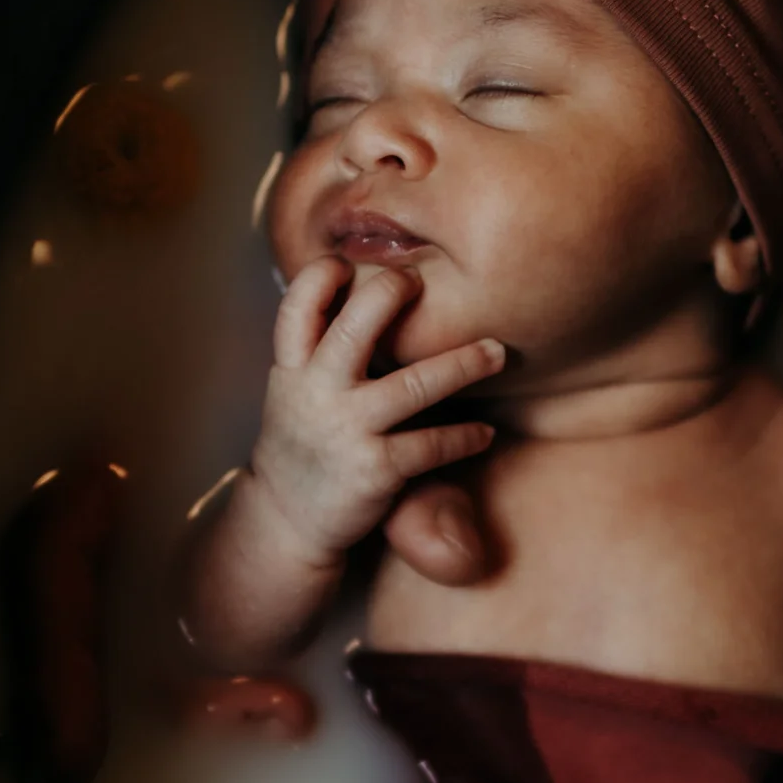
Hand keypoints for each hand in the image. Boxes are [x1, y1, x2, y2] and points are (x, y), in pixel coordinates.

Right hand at [252, 258, 502, 568]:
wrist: (285, 521)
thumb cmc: (305, 441)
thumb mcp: (295, 388)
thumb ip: (321, 347)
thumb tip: (368, 290)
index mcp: (291, 367)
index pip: (298, 304)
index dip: (322, 275)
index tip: (351, 262)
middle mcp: (314, 392)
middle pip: (356, 324)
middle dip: (393, 291)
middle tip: (426, 280)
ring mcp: (344, 430)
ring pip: (415, 385)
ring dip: (464, 364)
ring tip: (498, 353)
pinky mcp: (373, 470)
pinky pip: (432, 445)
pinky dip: (465, 437)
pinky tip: (485, 434)